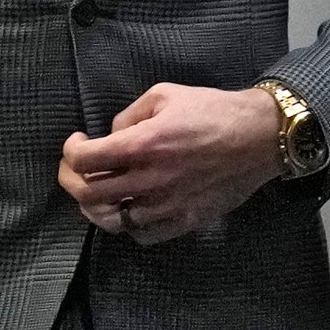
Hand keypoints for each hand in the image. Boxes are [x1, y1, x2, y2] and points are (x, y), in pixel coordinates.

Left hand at [58, 83, 285, 244]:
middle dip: (71, 180)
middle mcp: (149, 179)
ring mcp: (166, 205)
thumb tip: (112, 135)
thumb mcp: (165, 95)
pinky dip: (127, 224)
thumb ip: (129, 114)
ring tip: (97, 192)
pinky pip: (142, 235)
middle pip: (88, 194)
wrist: (259, 137)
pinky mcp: (184, 221)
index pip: (84, 160)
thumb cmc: (213, 110)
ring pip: (111, 220)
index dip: (70, 151)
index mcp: (142, 145)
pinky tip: (129, 208)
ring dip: (95, 206)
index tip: (78, 142)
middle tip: (76, 168)